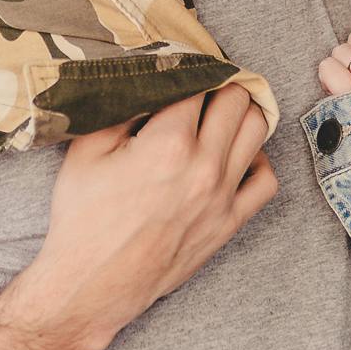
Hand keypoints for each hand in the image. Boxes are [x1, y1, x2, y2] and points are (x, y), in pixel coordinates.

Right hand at [15, 85, 275, 349]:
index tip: (175, 65)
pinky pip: (266, 180)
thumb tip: (143, 78)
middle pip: (236, 98)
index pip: (196, 80)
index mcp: (168, 142)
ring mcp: (222, 196)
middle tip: (199, 85)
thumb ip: (118, 107)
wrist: (94, 284)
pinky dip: (257, 160)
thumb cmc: (83, 219)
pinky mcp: (230, 223)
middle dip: (218, 84)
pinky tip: (234, 156)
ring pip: (258, 130)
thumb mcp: (85, 151)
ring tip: (220, 111)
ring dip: (242, 113)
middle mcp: (204, 166)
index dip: (184, 67)